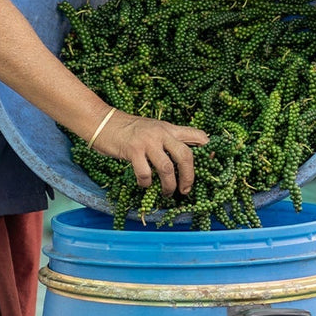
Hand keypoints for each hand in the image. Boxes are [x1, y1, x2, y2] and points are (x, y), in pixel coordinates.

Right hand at [91, 110, 209, 196]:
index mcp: (169, 128)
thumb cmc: (130, 130)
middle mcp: (161, 133)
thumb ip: (170, 139)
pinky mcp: (132, 151)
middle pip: (185, 156)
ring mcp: (147, 142)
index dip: (208, 148)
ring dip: (169, 186)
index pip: (196, 135)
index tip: (212, 162)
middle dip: (189, 177)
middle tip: (186, 190)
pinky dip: (146, 183)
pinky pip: (145, 173)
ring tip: (166, 192)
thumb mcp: (154, 128)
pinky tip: (144, 184)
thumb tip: (187, 155)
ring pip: (166, 168)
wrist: (103, 122)